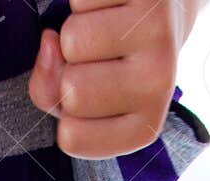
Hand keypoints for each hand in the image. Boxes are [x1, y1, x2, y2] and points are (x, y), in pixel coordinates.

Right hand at [28, 0, 201, 159]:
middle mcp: (157, 84)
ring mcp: (157, 35)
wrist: (161, 8)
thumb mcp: (81, 95)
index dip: (65, 112)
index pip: (71, 138)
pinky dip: (83, 0)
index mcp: (144, 124)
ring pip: (70, 41)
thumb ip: (48, 93)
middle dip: (68, 68)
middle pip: (70, 92)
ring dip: (73, 29)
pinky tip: (108, 4)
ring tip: (102, 28)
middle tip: (96, 56)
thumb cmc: (113, 59)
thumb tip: (48, 42)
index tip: (88, 94)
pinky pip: (79, 0)